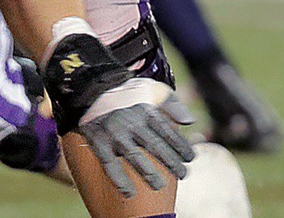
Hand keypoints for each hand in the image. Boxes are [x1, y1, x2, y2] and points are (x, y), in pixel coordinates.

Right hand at [77, 78, 194, 196]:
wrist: (92, 89)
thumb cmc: (128, 93)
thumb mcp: (153, 90)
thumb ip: (173, 105)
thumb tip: (190, 122)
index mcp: (147, 110)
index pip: (168, 131)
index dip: (181, 146)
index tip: (191, 158)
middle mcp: (132, 121)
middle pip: (155, 145)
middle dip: (171, 162)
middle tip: (183, 175)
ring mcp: (115, 132)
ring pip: (134, 156)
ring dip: (148, 173)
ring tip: (160, 185)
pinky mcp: (99, 141)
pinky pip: (109, 164)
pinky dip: (119, 180)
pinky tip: (129, 192)